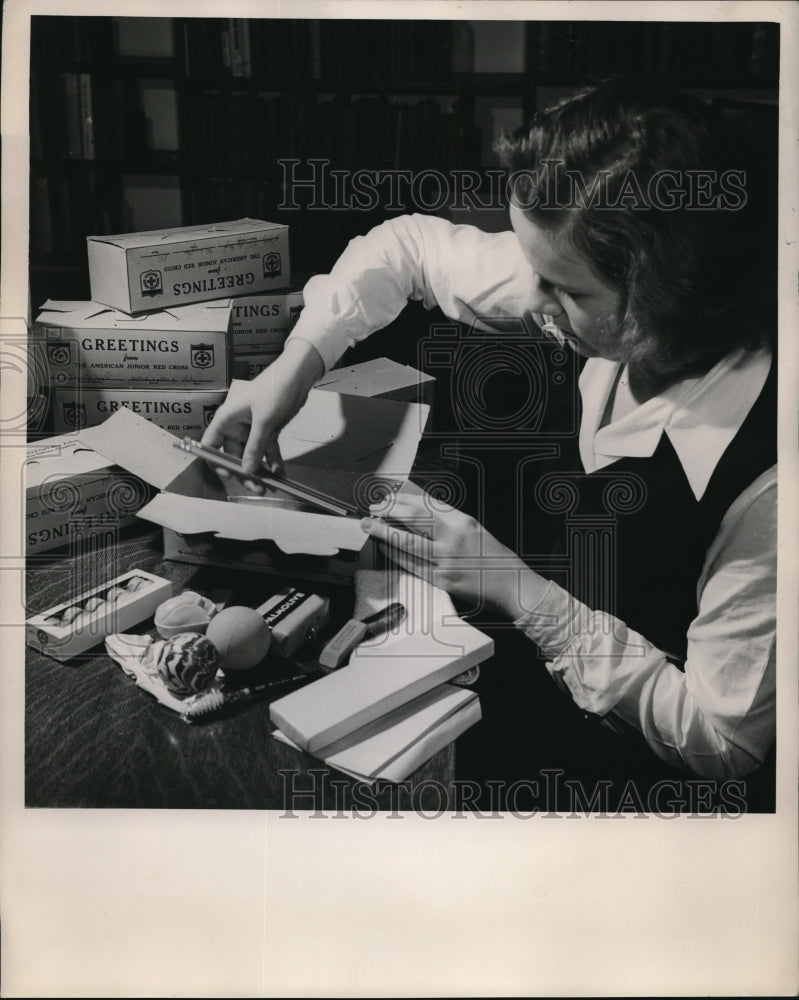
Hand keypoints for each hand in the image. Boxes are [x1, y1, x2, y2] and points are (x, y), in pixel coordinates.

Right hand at [201, 339, 323, 491]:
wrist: (297, 376)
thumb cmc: (274, 389)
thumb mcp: (264, 420)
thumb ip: (254, 446)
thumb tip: (246, 470)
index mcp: (227, 418)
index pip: (211, 443)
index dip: (215, 461)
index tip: (227, 475)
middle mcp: (236, 425)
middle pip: (234, 455)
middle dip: (244, 472)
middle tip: (256, 488)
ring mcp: (252, 429)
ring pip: (252, 455)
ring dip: (260, 471)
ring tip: (270, 486)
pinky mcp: (267, 431)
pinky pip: (267, 450)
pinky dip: (273, 461)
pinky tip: (280, 473)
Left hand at [361, 489, 546, 616]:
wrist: (512, 586)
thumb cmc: (496, 559)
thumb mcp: (475, 529)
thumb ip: (449, 520)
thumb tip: (419, 511)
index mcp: (463, 522)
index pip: (425, 505)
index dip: (402, 500)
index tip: (389, 499)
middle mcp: (453, 539)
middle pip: (412, 519)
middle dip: (388, 512)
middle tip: (373, 510)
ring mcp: (446, 561)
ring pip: (406, 542)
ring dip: (384, 533)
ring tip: (371, 527)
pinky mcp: (441, 580)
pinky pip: (411, 565)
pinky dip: (395, 555)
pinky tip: (386, 548)